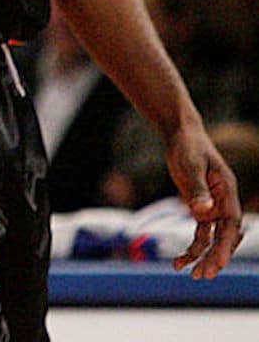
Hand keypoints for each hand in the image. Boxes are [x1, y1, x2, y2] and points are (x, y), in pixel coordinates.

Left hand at [164, 123, 243, 277]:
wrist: (181, 135)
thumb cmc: (188, 147)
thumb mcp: (190, 166)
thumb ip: (197, 190)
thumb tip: (203, 212)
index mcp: (227, 191)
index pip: (231, 224)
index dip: (227, 244)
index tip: (219, 262)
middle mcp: (223, 203)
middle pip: (224, 236)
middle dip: (216, 257)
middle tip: (203, 275)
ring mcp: (213, 208)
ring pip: (212, 239)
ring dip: (203, 257)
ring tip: (190, 274)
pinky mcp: (199, 209)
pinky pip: (200, 234)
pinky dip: (192, 248)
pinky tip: (179, 261)